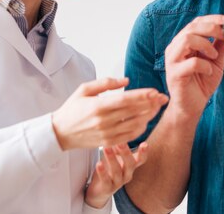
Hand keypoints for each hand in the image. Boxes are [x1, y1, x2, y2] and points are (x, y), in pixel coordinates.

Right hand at [52, 78, 167, 149]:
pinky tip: (146, 121)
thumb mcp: (84, 89)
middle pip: (134, 112)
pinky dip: (140, 129)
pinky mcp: (107, 143)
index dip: (142, 95)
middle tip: (163, 97)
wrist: (60, 132)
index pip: (125, 100)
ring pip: (134, 125)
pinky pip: (129, 137)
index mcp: (98, 106)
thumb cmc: (72, 108)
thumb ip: (106, 82)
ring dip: (149, 116)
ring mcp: (106, 134)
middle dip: (151, 104)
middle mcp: (104, 121)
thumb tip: (126, 80)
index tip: (155, 91)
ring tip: (158, 107)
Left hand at [85, 142, 148, 208]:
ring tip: (106, 148)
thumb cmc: (109, 167)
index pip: (141, 159)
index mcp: (131, 165)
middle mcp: (127, 174)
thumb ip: (118, 143)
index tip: (144, 144)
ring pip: (117, 171)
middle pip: (130, 164)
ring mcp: (118, 182)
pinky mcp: (107, 188)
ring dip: (112, 158)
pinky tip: (98, 164)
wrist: (100, 189)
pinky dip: (102, 172)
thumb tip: (120, 123)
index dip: (144, 153)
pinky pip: (106, 180)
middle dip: (125, 152)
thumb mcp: (115, 154)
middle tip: (120, 142)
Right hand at [164, 15, 223, 118]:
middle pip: (191, 28)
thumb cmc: (201, 83)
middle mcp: (175, 48)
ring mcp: (172, 60)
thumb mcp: (216, 61)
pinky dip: (205, 65)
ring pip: (187, 40)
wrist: (192, 106)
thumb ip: (220, 46)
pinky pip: (191, 63)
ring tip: (214, 56)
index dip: (213, 18)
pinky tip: (209, 72)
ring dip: (206, 45)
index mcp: (184, 42)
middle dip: (212, 28)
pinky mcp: (174, 74)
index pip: (196, 22)